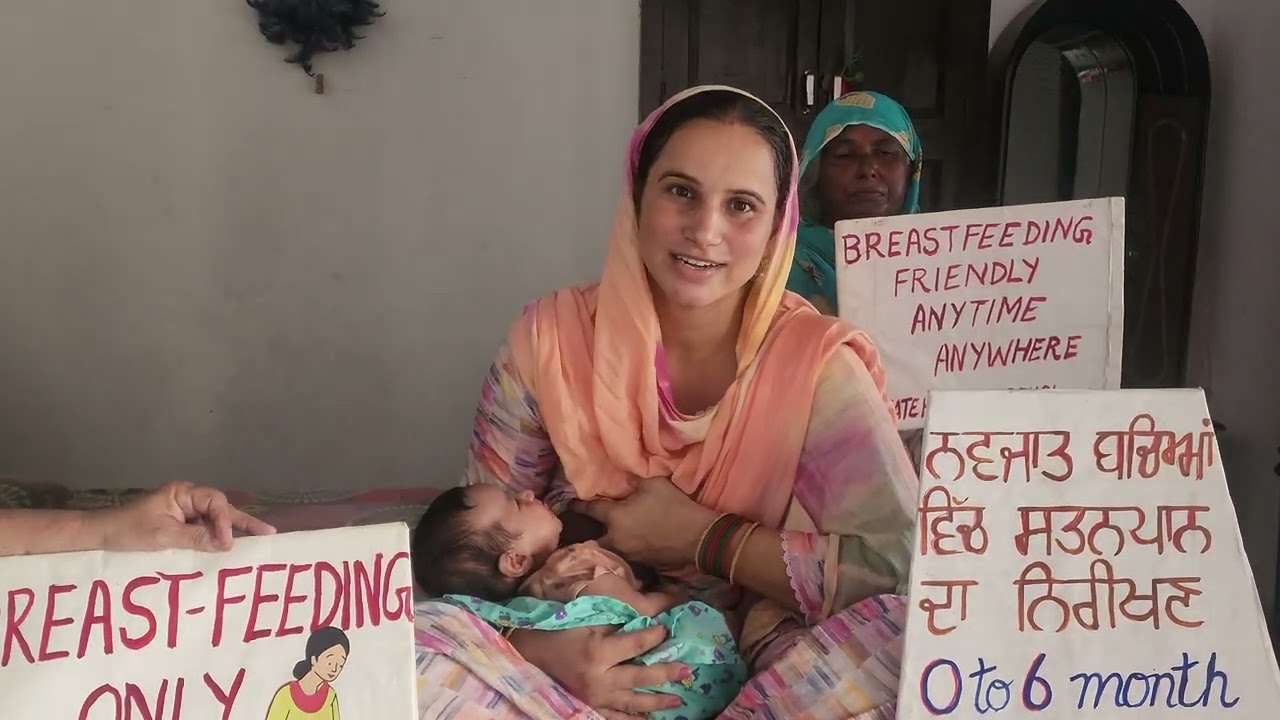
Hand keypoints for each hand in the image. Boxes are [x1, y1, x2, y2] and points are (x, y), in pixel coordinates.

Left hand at [91, 481, 275, 552]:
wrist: (100, 535)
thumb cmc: (129, 530)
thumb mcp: (163, 536)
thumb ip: (196, 538)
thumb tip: (226, 544)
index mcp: (183, 493)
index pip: (215, 503)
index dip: (225, 521)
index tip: (226, 542)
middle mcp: (187, 498)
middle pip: (220, 508)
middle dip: (242, 521)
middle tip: (268, 533)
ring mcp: (183, 511)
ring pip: (214, 519)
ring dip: (230, 530)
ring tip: (257, 539)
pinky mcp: (179, 524)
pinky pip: (203, 529)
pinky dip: (215, 538)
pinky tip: (227, 547)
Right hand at [510, 623, 688, 717]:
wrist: (531, 654)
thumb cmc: (561, 632)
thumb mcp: (588, 622)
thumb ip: (617, 622)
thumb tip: (649, 615)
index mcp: (598, 653)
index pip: (635, 645)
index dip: (653, 637)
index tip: (667, 630)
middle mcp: (599, 679)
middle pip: (640, 677)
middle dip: (666, 674)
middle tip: (686, 670)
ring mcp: (595, 698)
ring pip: (633, 703)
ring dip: (657, 702)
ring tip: (679, 701)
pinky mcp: (590, 708)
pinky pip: (616, 718)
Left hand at [573, 477, 715, 567]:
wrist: (697, 537)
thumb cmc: (673, 506)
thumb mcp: (653, 484)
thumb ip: (633, 481)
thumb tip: (621, 479)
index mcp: (614, 518)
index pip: (590, 509)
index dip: (579, 505)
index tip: (570, 503)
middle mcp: (616, 538)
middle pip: (594, 537)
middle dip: (591, 531)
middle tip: (590, 525)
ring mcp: (628, 554)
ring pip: (610, 547)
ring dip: (609, 541)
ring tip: (611, 534)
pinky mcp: (642, 563)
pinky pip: (626, 554)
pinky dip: (625, 548)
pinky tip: (631, 542)